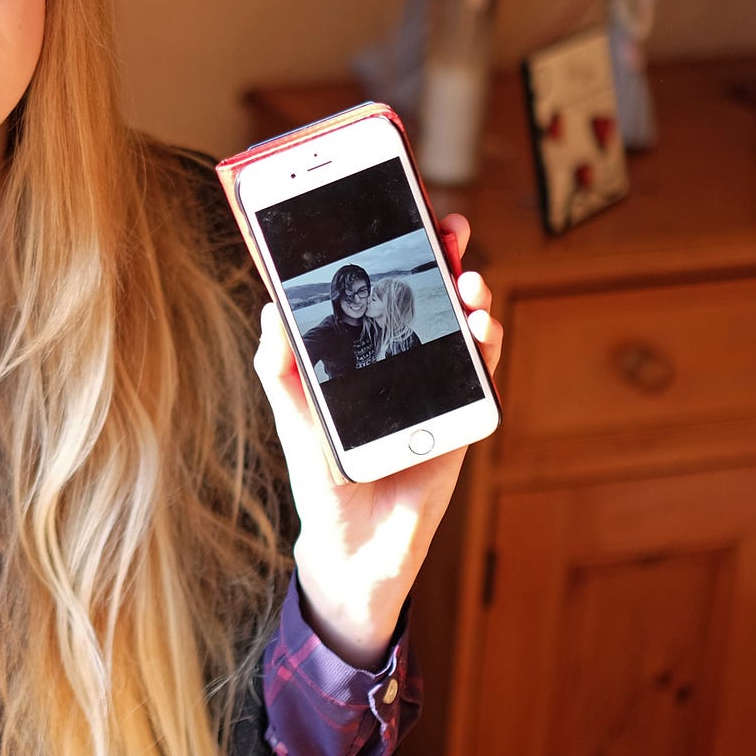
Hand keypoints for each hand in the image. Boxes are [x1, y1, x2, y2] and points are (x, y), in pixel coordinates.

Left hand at [251, 214, 504, 668]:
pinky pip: (479, 375)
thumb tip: (270, 308)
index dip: (392, 251)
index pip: (381, 288)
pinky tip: (480, 327)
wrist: (351, 542)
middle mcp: (402, 360)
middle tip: (448, 227)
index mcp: (362, 352)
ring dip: (470, 296)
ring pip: (460, 327)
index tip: (397, 213)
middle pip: (428, 295)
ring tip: (468, 280)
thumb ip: (280, 364)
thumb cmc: (321, 474)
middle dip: (442, 257)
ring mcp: (434, 387)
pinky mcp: (459, 419)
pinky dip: (486, 346)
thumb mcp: (293, 413)